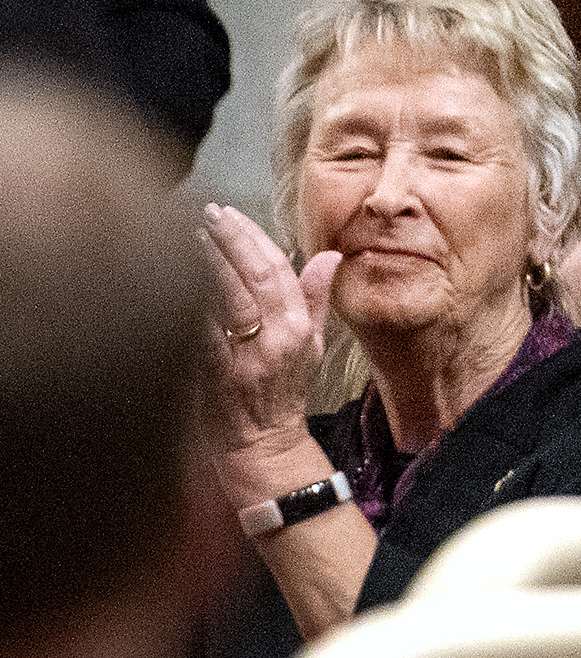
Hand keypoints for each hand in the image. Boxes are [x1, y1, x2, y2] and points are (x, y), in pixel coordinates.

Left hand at [200, 204, 339, 496]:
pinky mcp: (216, 374)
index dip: (254, 238)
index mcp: (297, 327)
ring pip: (226, 299)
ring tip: (190, 234)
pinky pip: (202, 331)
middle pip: (253, 277)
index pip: (278, 269)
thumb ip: (315, 297)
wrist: (262, 443)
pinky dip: (189, 303)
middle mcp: (275, 338)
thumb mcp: (312, 344)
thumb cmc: (285, 391)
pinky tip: (173, 279)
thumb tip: (329, 256)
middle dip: (230, 240)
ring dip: (206, 262)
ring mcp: (245, 356)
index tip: (231, 215)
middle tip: (209, 214)